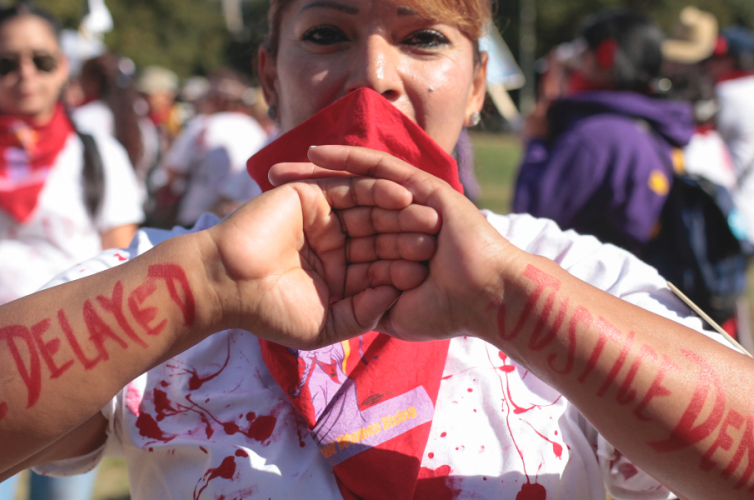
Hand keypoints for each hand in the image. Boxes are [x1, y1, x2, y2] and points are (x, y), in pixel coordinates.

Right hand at [205, 175, 439, 348]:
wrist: (225, 287)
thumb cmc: (270, 313)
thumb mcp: (326, 325)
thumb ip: (361, 314)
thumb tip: (393, 298)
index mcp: (337, 277)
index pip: (377, 270)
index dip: (402, 273)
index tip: (430, 279)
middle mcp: (333, 246)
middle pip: (379, 238)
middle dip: (407, 239)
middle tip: (437, 242)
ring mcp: (323, 220)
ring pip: (370, 212)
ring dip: (399, 214)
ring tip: (428, 218)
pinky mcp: (310, 195)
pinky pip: (350, 189)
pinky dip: (376, 190)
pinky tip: (403, 197)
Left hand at [269, 145, 528, 340]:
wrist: (487, 298)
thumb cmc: (444, 312)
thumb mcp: (390, 312)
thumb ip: (364, 305)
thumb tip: (339, 310)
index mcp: (386, 249)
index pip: (339, 231)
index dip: (305, 226)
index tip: (270, 226)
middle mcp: (395, 221)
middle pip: (340, 202)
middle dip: (302, 195)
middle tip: (266, 185)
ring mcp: (409, 203)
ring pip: (354, 182)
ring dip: (316, 173)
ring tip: (279, 167)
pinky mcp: (422, 188)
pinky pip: (378, 167)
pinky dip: (348, 158)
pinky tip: (316, 151)